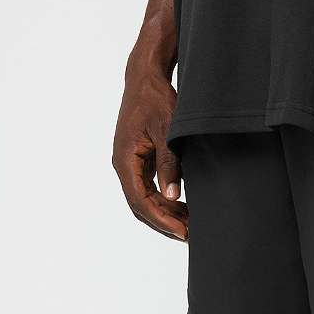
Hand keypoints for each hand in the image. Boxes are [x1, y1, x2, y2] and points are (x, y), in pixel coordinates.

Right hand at [113, 66, 186, 240]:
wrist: (146, 78)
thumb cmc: (155, 99)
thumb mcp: (166, 130)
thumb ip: (169, 163)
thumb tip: (171, 196)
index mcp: (125, 159)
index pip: (141, 201)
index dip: (162, 219)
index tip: (182, 231)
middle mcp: (123, 165)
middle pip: (141, 206)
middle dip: (164, 222)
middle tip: (189, 235)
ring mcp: (130, 164)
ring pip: (145, 200)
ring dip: (165, 214)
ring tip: (189, 224)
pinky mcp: (139, 161)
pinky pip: (149, 189)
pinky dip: (164, 202)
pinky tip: (183, 208)